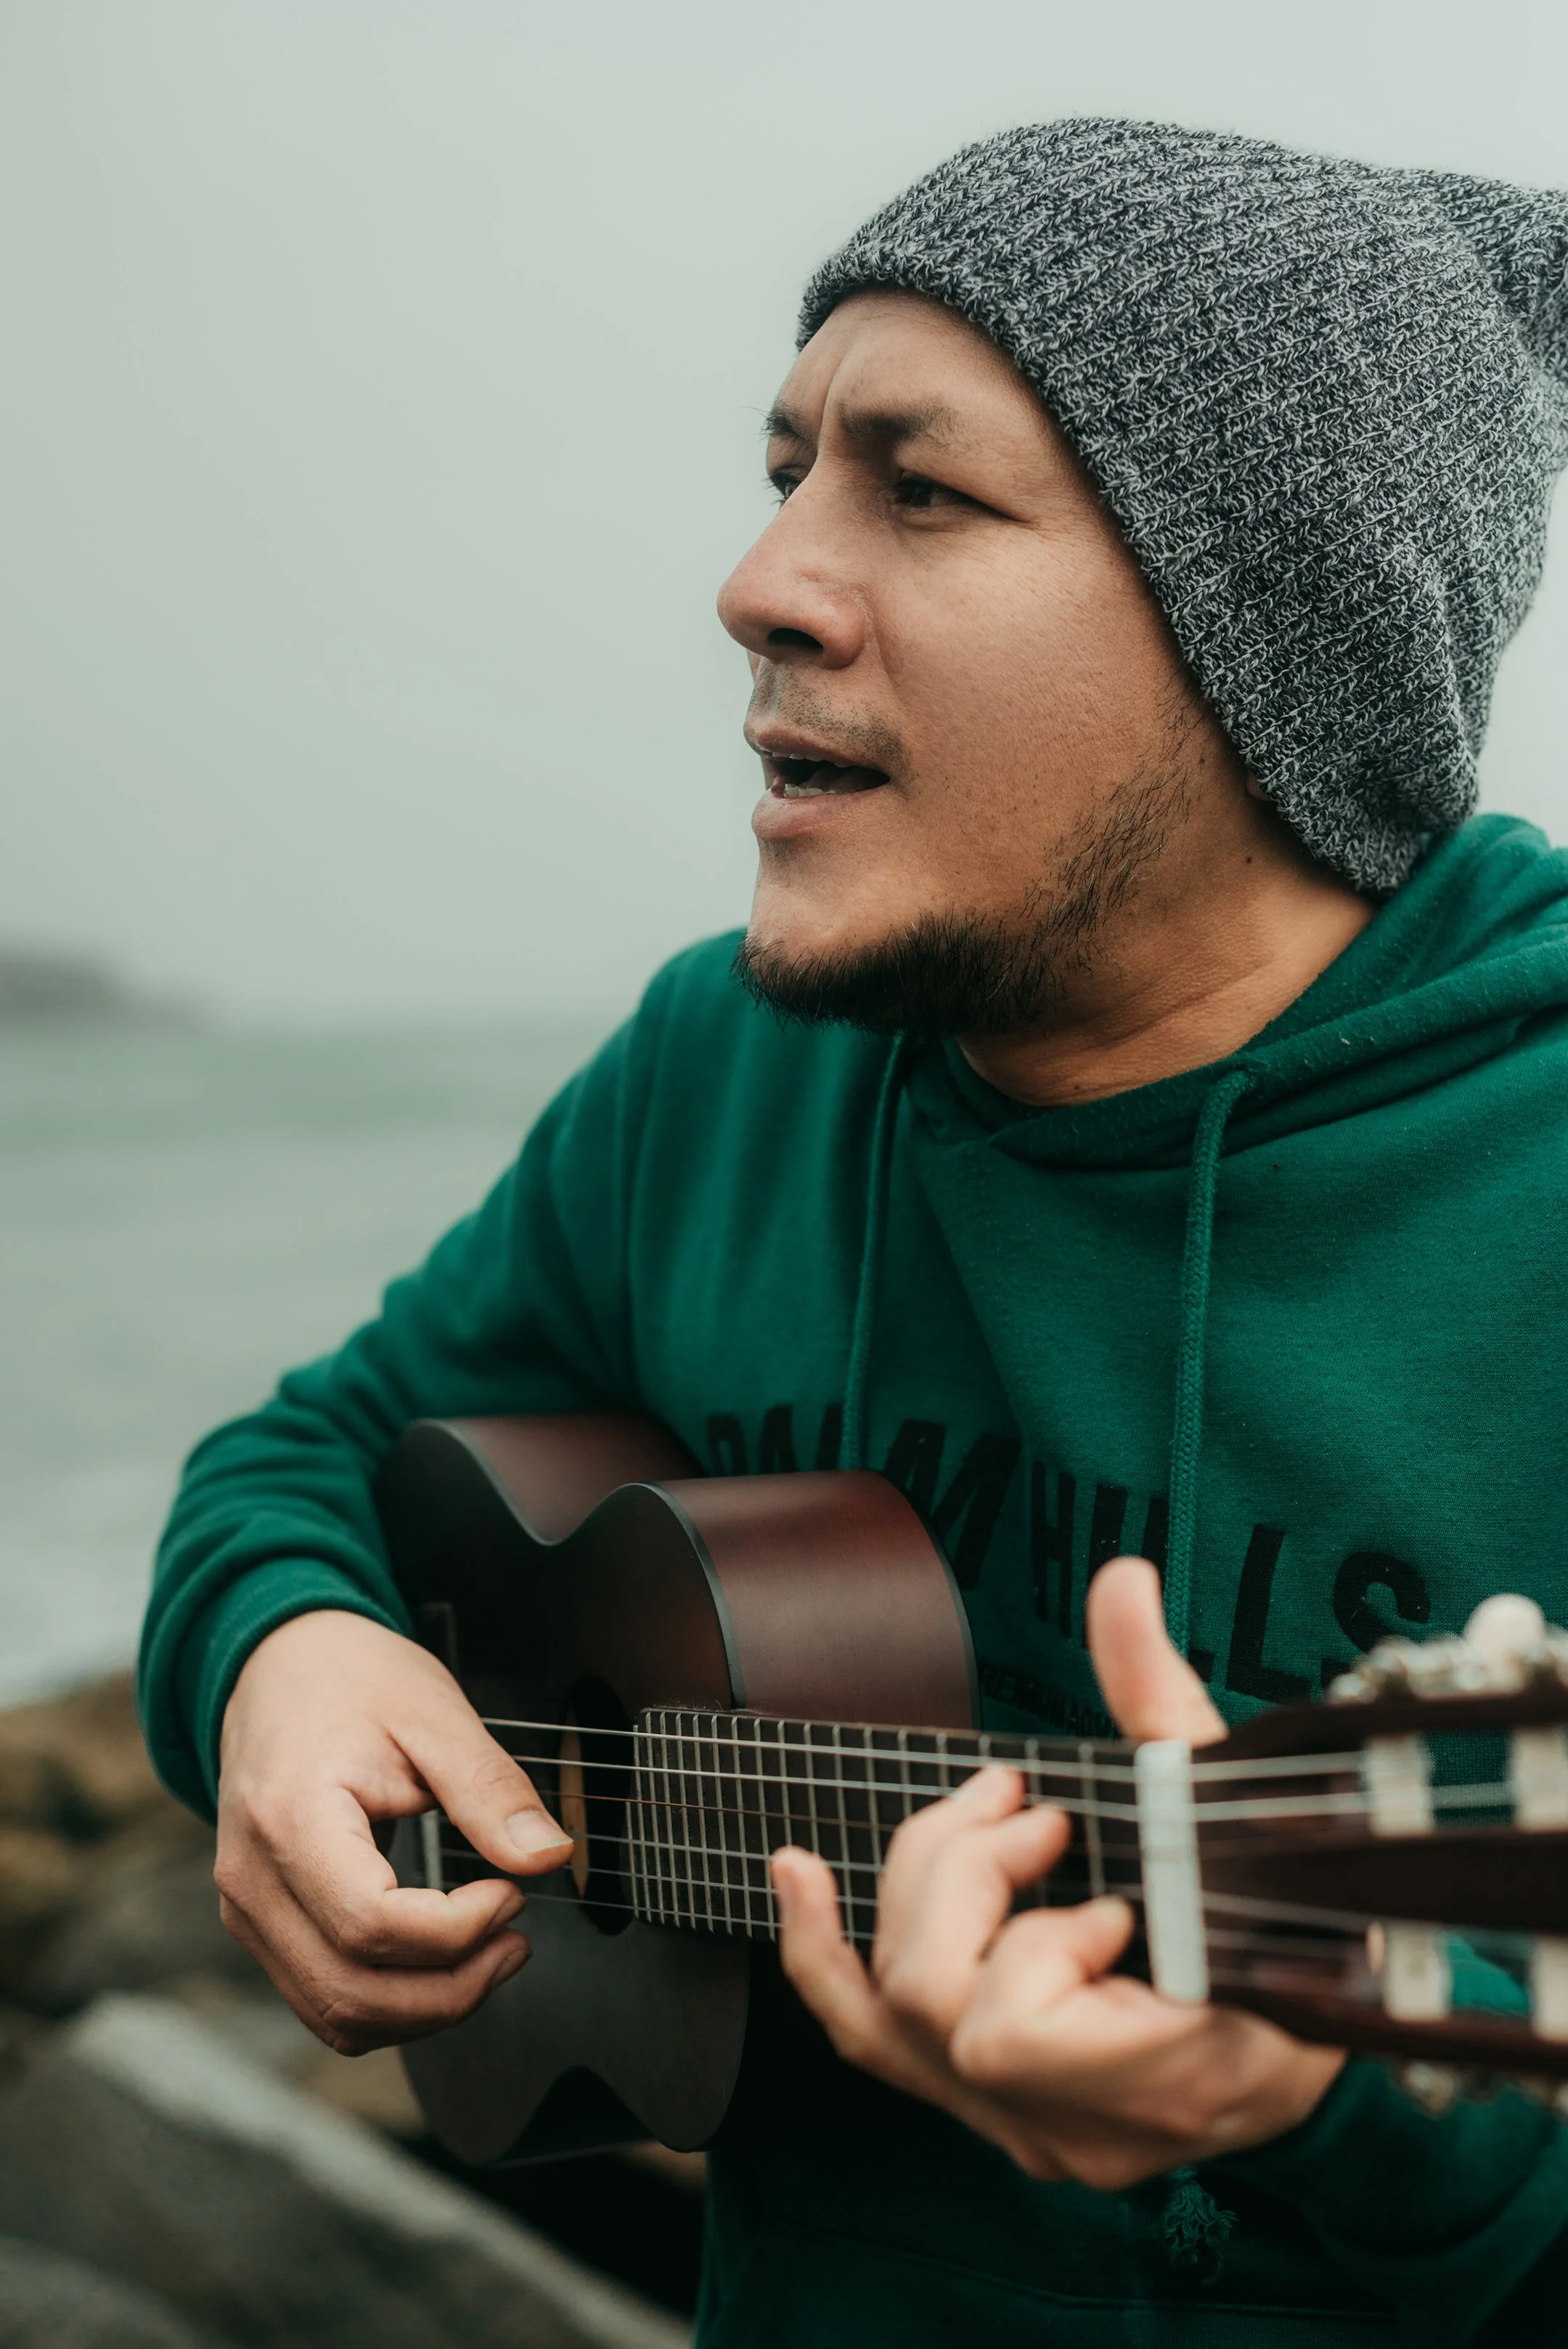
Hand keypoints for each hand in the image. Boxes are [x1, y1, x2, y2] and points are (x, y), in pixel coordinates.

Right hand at [216, 1610, 571, 2053]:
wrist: (278, 1664)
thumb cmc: (351, 1680)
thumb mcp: (434, 1714)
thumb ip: (490, 1789)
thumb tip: (548, 1856)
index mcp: (290, 1818)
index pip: (370, 1923)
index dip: (456, 1930)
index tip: (511, 1893)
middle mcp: (253, 1879)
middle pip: (351, 1992)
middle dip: (452, 1989)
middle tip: (517, 1940)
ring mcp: (249, 1910)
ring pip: (336, 2014)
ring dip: (426, 2008)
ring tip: (491, 1954)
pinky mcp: (262, 1923)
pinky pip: (324, 1997)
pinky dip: (392, 2001)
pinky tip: (443, 1960)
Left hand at [773, 1557, 1343, 2186]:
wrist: (1326, 2012)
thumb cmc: (1292, 1910)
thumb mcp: (1237, 1803)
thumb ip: (1161, 1700)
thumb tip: (1119, 1581)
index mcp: (1167, 2082)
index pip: (1007, 2034)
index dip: (1032, 1943)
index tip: (1111, 1894)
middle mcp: (1085, 2131)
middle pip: (932, 2007)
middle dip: (964, 1880)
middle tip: (1033, 1815)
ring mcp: (1033, 2130)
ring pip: (887, 2020)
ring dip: (915, 1892)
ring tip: (979, 1817)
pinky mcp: (996, 2108)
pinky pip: (872, 2042)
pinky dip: (821, 1953)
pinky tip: (795, 1877)